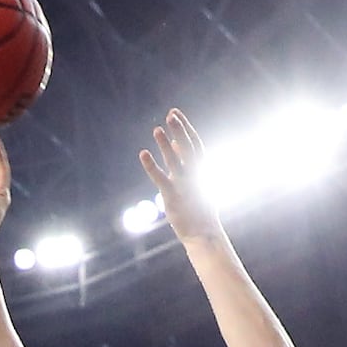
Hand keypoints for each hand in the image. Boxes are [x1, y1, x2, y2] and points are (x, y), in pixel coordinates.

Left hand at [139, 107, 220, 241]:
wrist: (204, 233)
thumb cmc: (200, 205)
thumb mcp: (197, 179)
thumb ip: (186, 160)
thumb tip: (177, 143)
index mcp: (203, 170)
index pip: (195, 143)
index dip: (185, 127)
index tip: (176, 113)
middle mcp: (195, 175)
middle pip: (188, 148)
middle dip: (180, 130)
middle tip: (171, 114)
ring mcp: (184, 185)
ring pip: (174, 161)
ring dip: (166, 145)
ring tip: (157, 130)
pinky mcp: (172, 197)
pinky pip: (160, 178)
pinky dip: (151, 166)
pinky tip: (143, 154)